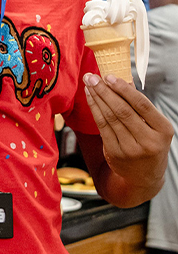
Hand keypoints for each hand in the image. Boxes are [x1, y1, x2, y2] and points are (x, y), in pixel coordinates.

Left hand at [83, 72, 172, 191]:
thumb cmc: (149, 143)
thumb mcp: (154, 126)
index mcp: (164, 130)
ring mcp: (132, 149)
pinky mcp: (116, 153)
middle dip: (104, 91)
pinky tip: (90, 98)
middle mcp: (149, 141)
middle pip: (122, 111)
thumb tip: (123, 79)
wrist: (144, 177)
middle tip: (91, 76)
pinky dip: (94, 110)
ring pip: (110, 118)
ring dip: (96, 98)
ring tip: (88, 83)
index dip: (124, 90)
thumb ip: (140, 105)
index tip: (109, 76)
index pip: (142, 105)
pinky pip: (102, 127)